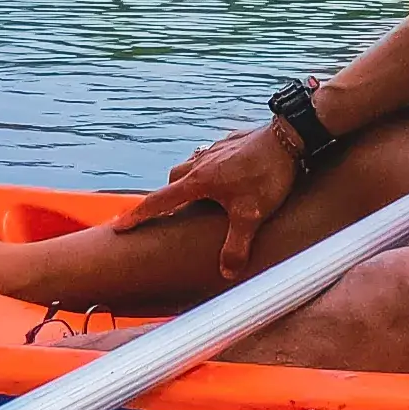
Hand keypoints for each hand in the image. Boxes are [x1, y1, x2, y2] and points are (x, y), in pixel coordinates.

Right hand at [128, 119, 304, 279]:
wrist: (288, 137)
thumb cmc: (267, 175)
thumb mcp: (251, 214)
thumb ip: (236, 245)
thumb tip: (226, 272)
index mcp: (199, 181)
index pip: (159, 201)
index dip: (137, 216)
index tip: (119, 226)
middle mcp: (201, 163)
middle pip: (173, 180)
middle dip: (168, 196)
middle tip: (173, 212)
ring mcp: (216, 150)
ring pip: (190, 164)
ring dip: (188, 180)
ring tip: (201, 195)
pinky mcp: (231, 142)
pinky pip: (211, 156)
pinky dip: (210, 168)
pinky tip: (228, 176)